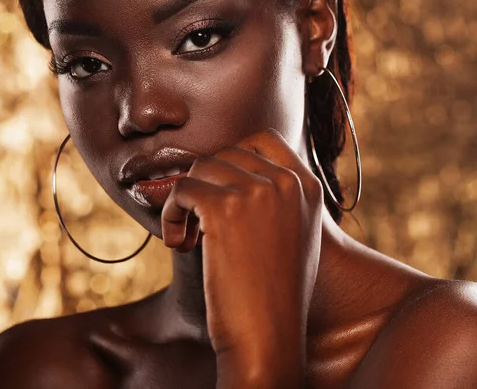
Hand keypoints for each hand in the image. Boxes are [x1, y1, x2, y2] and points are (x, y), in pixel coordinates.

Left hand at [161, 128, 323, 386]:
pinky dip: (170, 214)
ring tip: (189, 235)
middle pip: (224, 154)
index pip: (262, 140)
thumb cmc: (273, 293)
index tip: (220, 193)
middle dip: (205, 185)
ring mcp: (257, 192)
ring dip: (186, 200)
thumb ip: (275, 196)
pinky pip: (181, 189)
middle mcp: (287, 182)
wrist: (267, 339)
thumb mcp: (293, 234)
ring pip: (199, 168)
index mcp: (309, 186)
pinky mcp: (224, 208)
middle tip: (200, 223)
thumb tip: (229, 168)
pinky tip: (180, 243)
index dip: (232, 161)